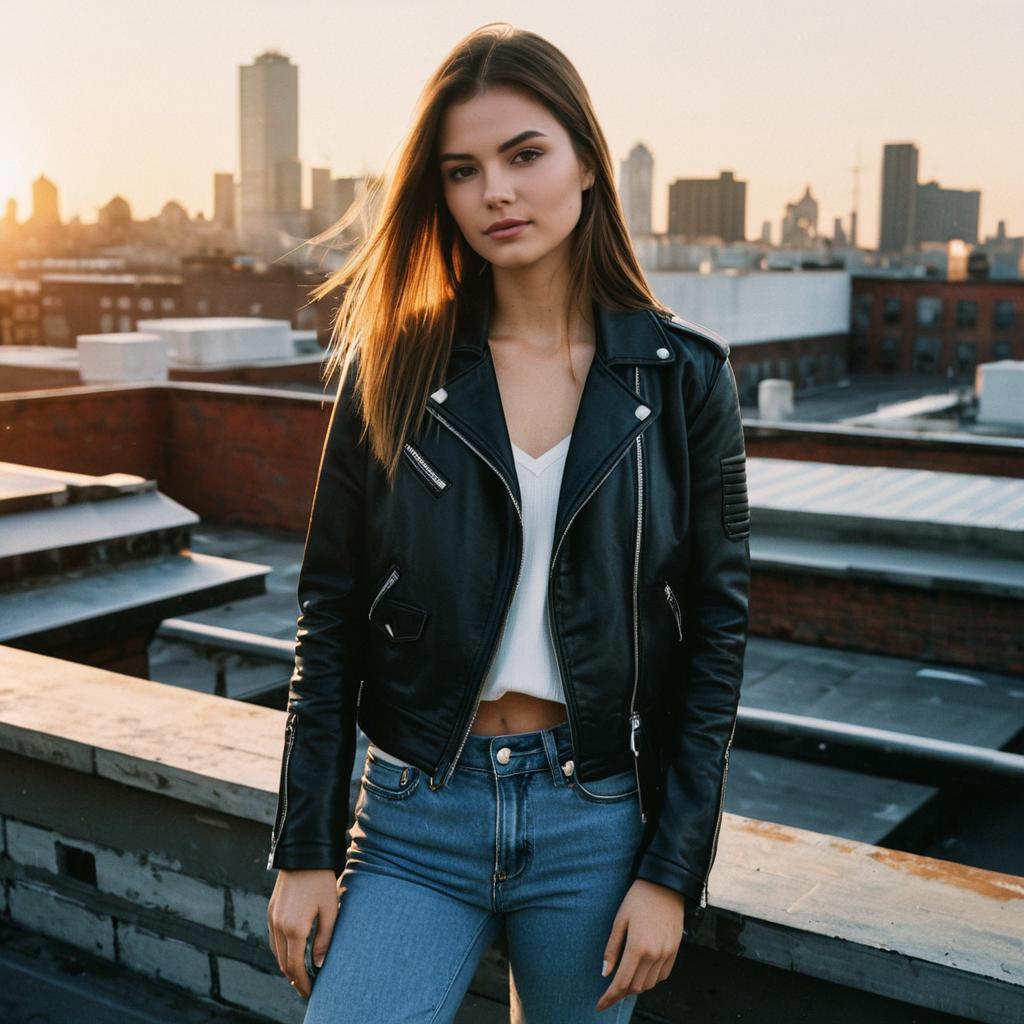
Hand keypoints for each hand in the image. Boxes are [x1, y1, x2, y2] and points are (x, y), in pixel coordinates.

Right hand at [267, 868, 338, 998]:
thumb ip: (325, 940)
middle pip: (283, 963)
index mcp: (294, 929)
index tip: (310, 992)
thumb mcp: (330, 910)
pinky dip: (281, 950)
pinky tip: (291, 952)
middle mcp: (278, 926)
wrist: (304, 854)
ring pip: (276, 952)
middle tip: (306, 987)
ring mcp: (272, 918)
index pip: (294, 967)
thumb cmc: (322, 882)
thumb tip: (318, 965)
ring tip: (300, 973)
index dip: (302, 983)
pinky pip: (273, 938)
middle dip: (294, 978)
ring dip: (286, 965)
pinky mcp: (271, 910)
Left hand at [596, 878, 684, 1011]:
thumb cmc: (638, 899)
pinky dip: (651, 979)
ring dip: (636, 986)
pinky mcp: (675, 951)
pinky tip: (642, 971)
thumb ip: (612, 948)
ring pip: (650, 984)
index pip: (621, 983)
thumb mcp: (620, 920)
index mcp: (637, 947)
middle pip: (636, 987)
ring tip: (625, 978)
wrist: (665, 885)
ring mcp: (667, 954)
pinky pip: (663, 975)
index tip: (600, 1005)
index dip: (609, 997)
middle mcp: (654, 955)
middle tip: (610, 989)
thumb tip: (605, 972)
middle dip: (621, 992)